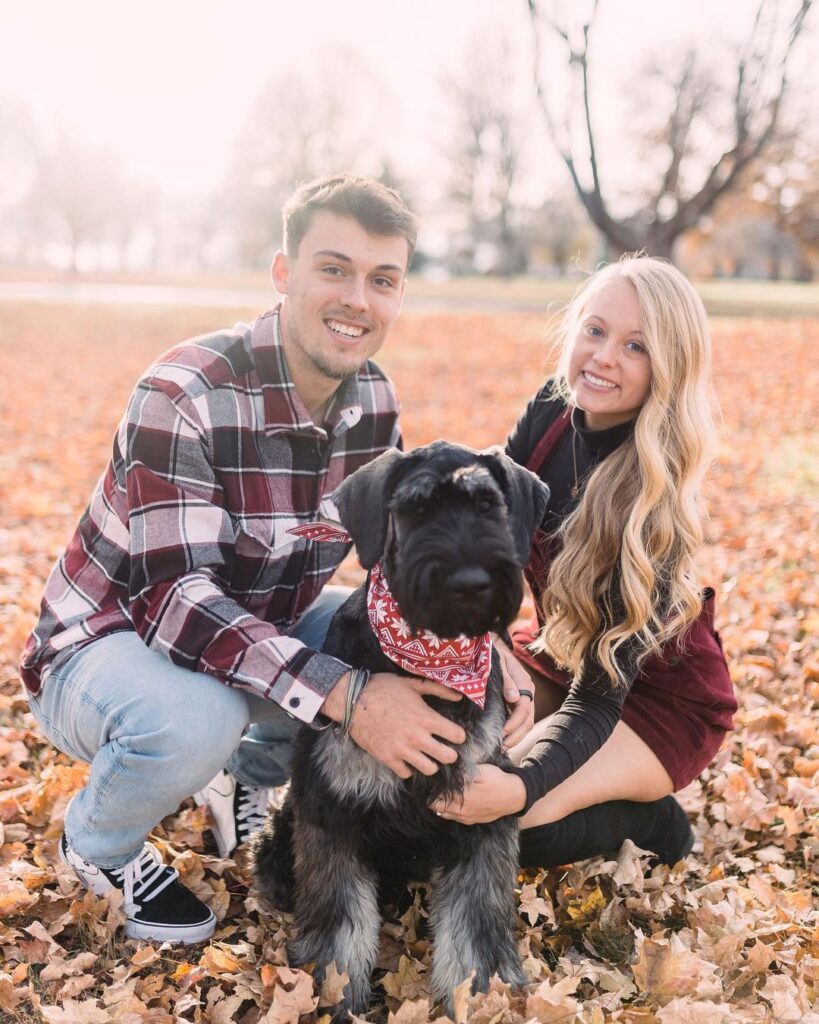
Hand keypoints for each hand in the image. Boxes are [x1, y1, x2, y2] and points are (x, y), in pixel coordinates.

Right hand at [323, 671, 465, 778]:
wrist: (353, 700)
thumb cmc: (384, 688)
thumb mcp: (412, 684)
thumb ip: (438, 689)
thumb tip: (459, 695)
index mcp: (427, 718)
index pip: (457, 736)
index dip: (458, 735)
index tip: (454, 734)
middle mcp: (418, 737)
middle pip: (448, 757)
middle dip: (450, 754)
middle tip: (444, 749)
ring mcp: (402, 750)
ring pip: (429, 769)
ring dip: (431, 763)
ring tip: (427, 756)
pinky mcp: (387, 758)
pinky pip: (406, 773)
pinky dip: (409, 768)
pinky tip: (407, 758)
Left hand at [430, 764, 526, 824]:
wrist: (515, 796)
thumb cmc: (497, 780)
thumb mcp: (481, 771)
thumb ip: (463, 774)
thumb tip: (448, 771)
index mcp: (463, 796)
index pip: (437, 797)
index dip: (431, 789)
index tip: (431, 782)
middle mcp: (463, 810)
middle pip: (437, 808)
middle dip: (432, 798)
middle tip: (433, 788)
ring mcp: (467, 818)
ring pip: (445, 815)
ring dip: (440, 806)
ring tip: (440, 795)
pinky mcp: (473, 821)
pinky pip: (455, 819)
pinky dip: (450, 812)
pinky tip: (453, 803)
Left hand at [495, 638, 534, 747]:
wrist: (492, 647)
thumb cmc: (492, 654)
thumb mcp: (498, 663)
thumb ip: (506, 680)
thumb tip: (514, 698)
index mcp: (524, 683)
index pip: (523, 709)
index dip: (513, 723)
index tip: (501, 733)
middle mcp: (527, 692)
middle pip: (528, 719)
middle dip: (516, 735)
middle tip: (502, 746)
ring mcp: (524, 697)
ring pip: (527, 722)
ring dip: (516, 736)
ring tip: (503, 747)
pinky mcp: (518, 701)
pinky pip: (521, 720)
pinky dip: (514, 732)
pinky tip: (504, 740)